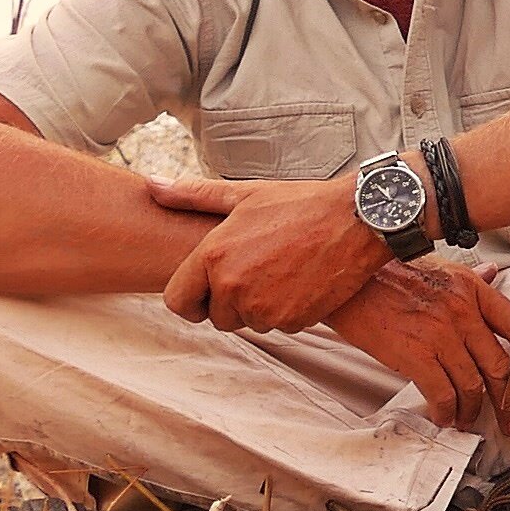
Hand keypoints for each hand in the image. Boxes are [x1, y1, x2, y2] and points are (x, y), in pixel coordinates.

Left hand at [153, 172, 388, 333]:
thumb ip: (193, 196)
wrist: (358, 220)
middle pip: (217, 317)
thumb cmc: (299, 203)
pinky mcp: (292, 320)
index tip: (208, 290)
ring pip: (249, 322)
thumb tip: (151, 185)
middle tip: (258, 270)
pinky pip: (279, 325)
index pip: (178, 302)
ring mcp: (263, 307)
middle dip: (231, 302)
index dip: (191, 298)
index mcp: (213, 256)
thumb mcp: (244, 194)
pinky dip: (288, 310)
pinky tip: (302, 281)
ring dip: (260, 306)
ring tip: (283, 271)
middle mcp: (233, 286)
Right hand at [321, 259, 509, 434]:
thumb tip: (497, 274)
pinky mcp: (415, 354)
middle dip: (509, 401)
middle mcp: (464, 312)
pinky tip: (444, 419)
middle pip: (500, 365)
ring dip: (473, 411)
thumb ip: (472, 278)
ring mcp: (441, 334)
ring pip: (473, 384)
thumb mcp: (441, 268)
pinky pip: (442, 393)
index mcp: (474, 290)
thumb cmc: (390, 274)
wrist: (347, 280)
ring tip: (468, 423)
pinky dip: (446, 412)